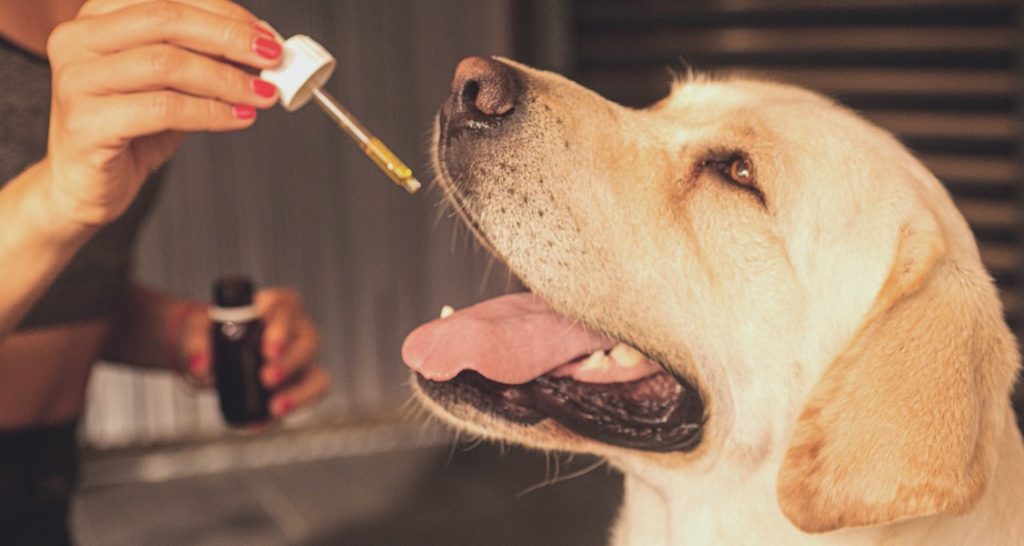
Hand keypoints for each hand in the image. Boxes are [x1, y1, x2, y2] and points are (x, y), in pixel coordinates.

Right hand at [43, 0, 281, 225]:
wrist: (88, 184)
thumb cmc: (130, 130)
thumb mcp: (171, 85)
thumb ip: (204, 60)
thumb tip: (260, 50)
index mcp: (99, 17)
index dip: (223, 13)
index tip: (265, 36)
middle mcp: (79, 39)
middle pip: (165, 20)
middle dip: (229, 38)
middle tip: (273, 59)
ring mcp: (76, 80)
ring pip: (166, 64)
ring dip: (226, 79)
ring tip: (262, 95)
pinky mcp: (86, 122)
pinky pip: (163, 109)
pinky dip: (211, 113)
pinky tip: (239, 118)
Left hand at [173, 288, 330, 418]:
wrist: (206, 357)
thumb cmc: (207, 337)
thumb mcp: (195, 335)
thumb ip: (195, 346)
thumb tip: (201, 366)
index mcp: (274, 306)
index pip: (287, 307)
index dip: (281, 328)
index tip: (266, 350)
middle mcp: (296, 330)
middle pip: (307, 341)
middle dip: (289, 362)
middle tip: (266, 378)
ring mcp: (301, 361)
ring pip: (317, 375)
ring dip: (300, 393)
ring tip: (275, 408)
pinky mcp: (298, 385)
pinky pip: (308, 398)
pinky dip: (289, 410)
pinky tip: (262, 423)